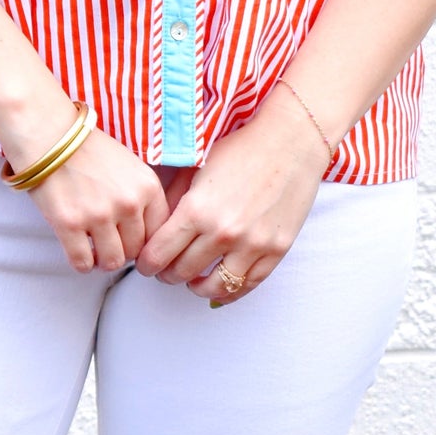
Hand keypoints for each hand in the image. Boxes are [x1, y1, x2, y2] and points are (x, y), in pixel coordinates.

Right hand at [29, 127, 169, 273]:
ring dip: (103, 260)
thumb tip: (146, 233)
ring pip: (113, 261)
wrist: (49, 134)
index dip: (147, 241)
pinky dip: (81, 262)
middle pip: (137, 251)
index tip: (135, 242)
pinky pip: (82, 263)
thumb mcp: (130, 165)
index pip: (160, 233)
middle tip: (111, 243)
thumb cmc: (87, 148)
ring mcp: (99, 215)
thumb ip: (142, 196)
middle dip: (124, 250)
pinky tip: (78, 249)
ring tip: (95, 248)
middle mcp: (128, 203)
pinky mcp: (70, 224)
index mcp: (147, 187)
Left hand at [135, 87, 330, 302]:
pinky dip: (229, 292)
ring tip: (192, 281)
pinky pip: (248, 285)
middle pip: (182, 272)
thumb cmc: (240, 148)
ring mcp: (253, 244)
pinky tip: (219, 286)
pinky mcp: (277, 250)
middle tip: (164, 270)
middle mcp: (223, 232)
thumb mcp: (196, 167)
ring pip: (214, 287)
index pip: (159, 254)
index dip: (146, 263)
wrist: (290, 141)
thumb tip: (155, 228)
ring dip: (197, 287)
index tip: (145, 264)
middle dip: (167, 274)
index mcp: (197, 210)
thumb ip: (174, 199)